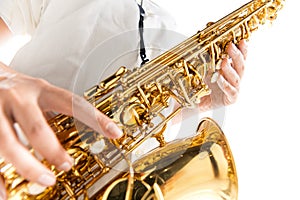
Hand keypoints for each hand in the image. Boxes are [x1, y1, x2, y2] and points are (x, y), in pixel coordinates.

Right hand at [0, 63, 122, 198]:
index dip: (96, 118)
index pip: (73, 103)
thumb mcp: (39, 93)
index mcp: (40, 90)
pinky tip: (4, 192)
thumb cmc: (17, 89)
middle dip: (53, 150)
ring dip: (28, 166)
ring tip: (46, 179)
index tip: (115, 133)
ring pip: (8, 143)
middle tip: (67, 165)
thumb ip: (53, 114)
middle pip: (37, 128)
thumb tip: (71, 143)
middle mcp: (18, 98)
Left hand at [199, 39, 247, 110]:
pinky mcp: (230, 99)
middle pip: (241, 66)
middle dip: (236, 55)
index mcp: (232, 70)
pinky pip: (230, 91)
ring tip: (224, 61)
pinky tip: (219, 78)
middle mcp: (236, 78)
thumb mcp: (205, 68)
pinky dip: (224, 84)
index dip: (243, 49)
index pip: (241, 58)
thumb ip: (209, 58)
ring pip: (236, 78)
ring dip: (230, 69)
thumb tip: (204, 41)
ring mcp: (234, 89)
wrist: (197, 101)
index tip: (242, 40)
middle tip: (231, 46)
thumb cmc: (204, 84)